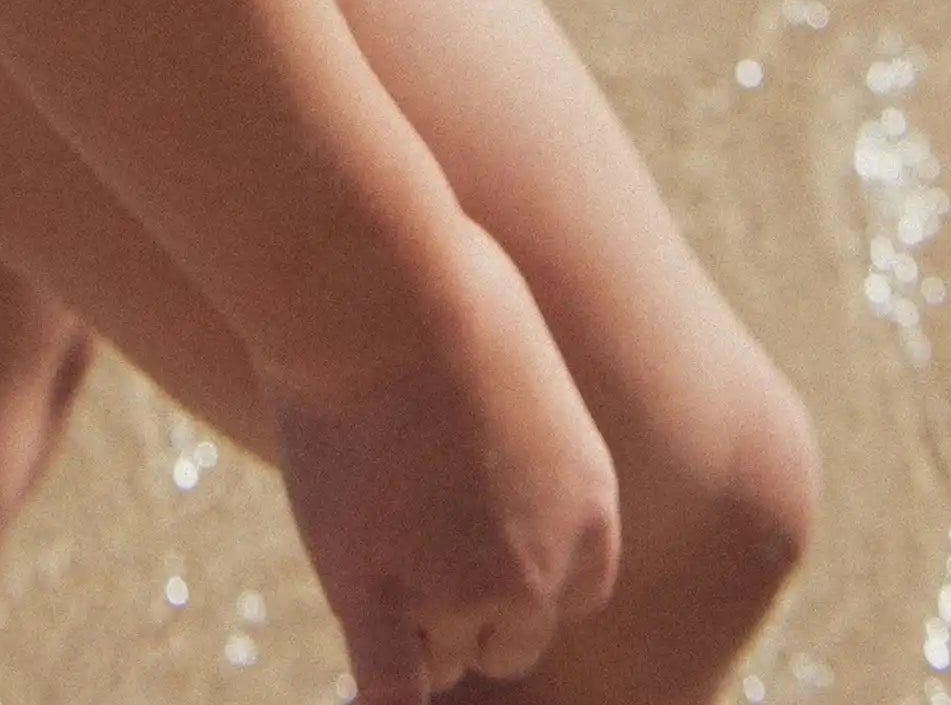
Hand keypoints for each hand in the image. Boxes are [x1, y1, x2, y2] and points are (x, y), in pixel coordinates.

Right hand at [269, 222, 620, 696]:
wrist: (375, 285)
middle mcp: (539, 572)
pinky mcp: (379, 600)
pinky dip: (380, 691)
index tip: (473, 528)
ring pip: (442, 658)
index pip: (569, 596)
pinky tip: (362, 667)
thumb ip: (516, 437)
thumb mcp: (516, 363)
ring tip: (369, 524)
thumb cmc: (437, 287)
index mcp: (588, 511)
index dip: (517, 571)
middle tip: (410, 520)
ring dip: (408, 617)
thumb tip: (487, 439)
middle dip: (465, 600)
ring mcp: (460, 594)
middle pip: (510, 639)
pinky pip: (391, 691)